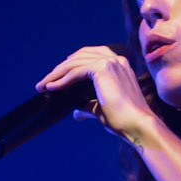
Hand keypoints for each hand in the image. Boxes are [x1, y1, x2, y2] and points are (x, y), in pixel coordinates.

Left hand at [37, 45, 158, 145]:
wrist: (136, 125)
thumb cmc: (124, 120)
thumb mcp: (101, 108)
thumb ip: (88, 105)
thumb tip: (77, 112)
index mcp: (119, 65)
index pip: (91, 56)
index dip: (73, 62)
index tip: (58, 74)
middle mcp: (116, 60)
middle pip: (80, 56)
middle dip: (60, 68)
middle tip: (45, 81)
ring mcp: (110, 62)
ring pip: (75, 62)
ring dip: (57, 73)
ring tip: (43, 85)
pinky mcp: (103, 69)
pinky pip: (76, 71)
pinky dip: (62, 79)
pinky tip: (52, 87)